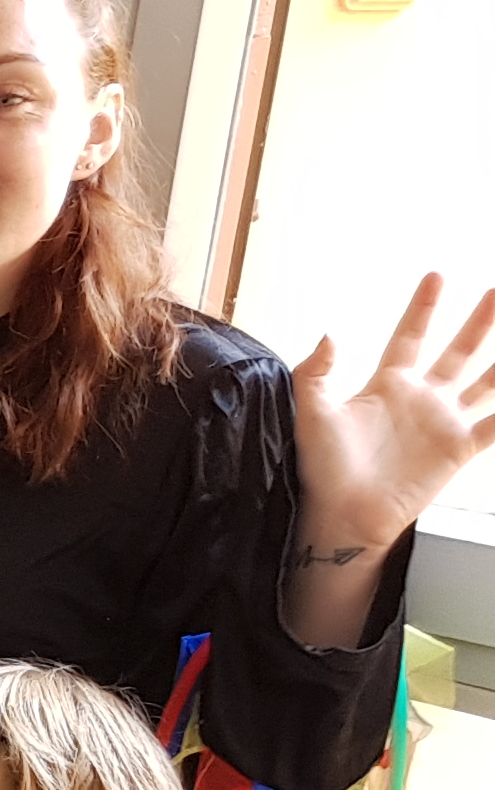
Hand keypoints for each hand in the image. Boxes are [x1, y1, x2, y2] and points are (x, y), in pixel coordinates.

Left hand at [291, 275, 494, 549]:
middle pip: (457, 350)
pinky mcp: (459, 447)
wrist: (343, 514)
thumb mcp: (311, 415)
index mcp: (386, 386)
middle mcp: (420, 398)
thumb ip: (315, 374)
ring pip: (484, 379)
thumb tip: (329, 333)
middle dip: (478, 321)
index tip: (436, 275)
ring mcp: (443, 422)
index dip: (423, 307)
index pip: (410, 337)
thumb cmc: (323, 469)